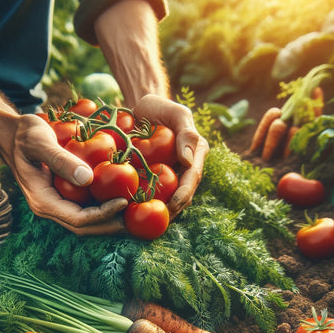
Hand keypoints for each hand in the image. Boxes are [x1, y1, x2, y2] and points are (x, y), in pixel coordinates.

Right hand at [9, 114, 127, 234]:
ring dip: (110, 220)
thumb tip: (88, 178)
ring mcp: (57, 203)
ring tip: (134, 216)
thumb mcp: (39, 141)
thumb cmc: (25, 135)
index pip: (78, 219)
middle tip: (136, 222)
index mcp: (43, 201)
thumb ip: (61, 159)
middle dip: (110, 226)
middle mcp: (50, 207)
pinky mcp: (64, 196)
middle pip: (84, 227)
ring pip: (86, 221)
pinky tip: (121, 200)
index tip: (124, 202)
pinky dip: (104, 207)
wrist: (13, 135)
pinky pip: (86, 208)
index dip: (103, 214)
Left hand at [133, 94, 208, 218]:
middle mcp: (186, 166)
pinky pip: (155, 192)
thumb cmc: (159, 107)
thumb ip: (186, 133)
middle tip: (163, 220)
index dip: (185, 192)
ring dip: (163, 210)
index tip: (175, 203)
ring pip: (170, 196)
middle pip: (184, 192)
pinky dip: (149, 203)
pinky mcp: (157, 176)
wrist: (140, 109)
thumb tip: (187, 161)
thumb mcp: (176, 113)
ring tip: (151, 225)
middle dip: (175, 208)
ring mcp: (172, 172)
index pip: (193, 177)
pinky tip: (138, 214)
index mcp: (196, 153)